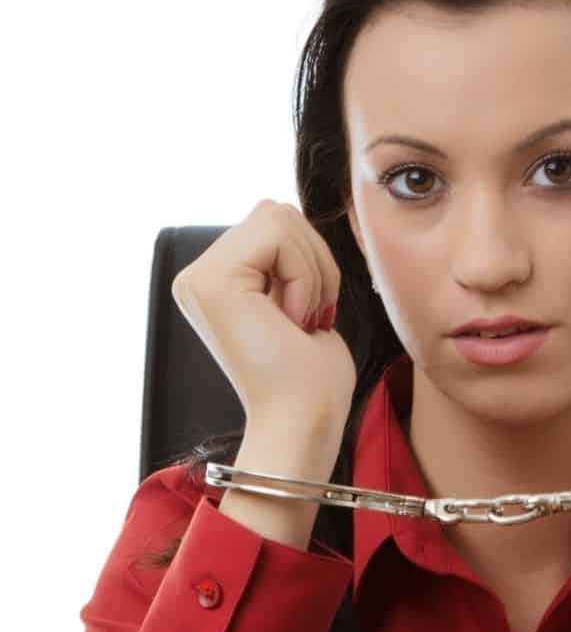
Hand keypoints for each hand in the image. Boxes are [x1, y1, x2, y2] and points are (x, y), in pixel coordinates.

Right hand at [171, 198, 356, 434]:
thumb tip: (283, 209)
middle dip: (313, 260)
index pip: (276, 220)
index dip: (310, 259)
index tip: (306, 316)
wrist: (304, 422)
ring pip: (280, 218)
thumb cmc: (312, 374)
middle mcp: (195, 275)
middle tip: (306, 318)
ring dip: (311, 271)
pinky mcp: (209, 281)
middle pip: (277, 212)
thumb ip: (283, 253)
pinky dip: (304, 275)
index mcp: (216, 279)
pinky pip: (279, 235)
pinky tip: (290, 320)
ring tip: (297, 321)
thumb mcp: (297, 295)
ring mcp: (197, 277)